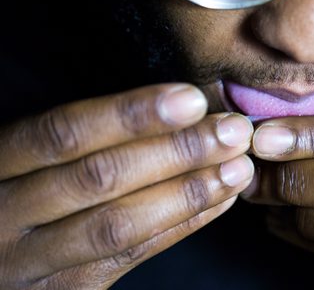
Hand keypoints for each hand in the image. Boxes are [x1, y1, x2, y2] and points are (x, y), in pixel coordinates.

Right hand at [0, 84, 253, 288]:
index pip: (65, 133)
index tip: (192, 100)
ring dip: (188, 192)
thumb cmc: (21, 195)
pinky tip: (220, 200)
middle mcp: (6, 217)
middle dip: (176, 152)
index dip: (131, 116)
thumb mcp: (27, 161)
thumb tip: (168, 110)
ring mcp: (35, 264)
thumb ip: (79, 142)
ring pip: (118, 225)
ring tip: (238, 167)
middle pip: (99, 178)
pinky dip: (183, 225)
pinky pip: (133, 256)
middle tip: (233, 131)